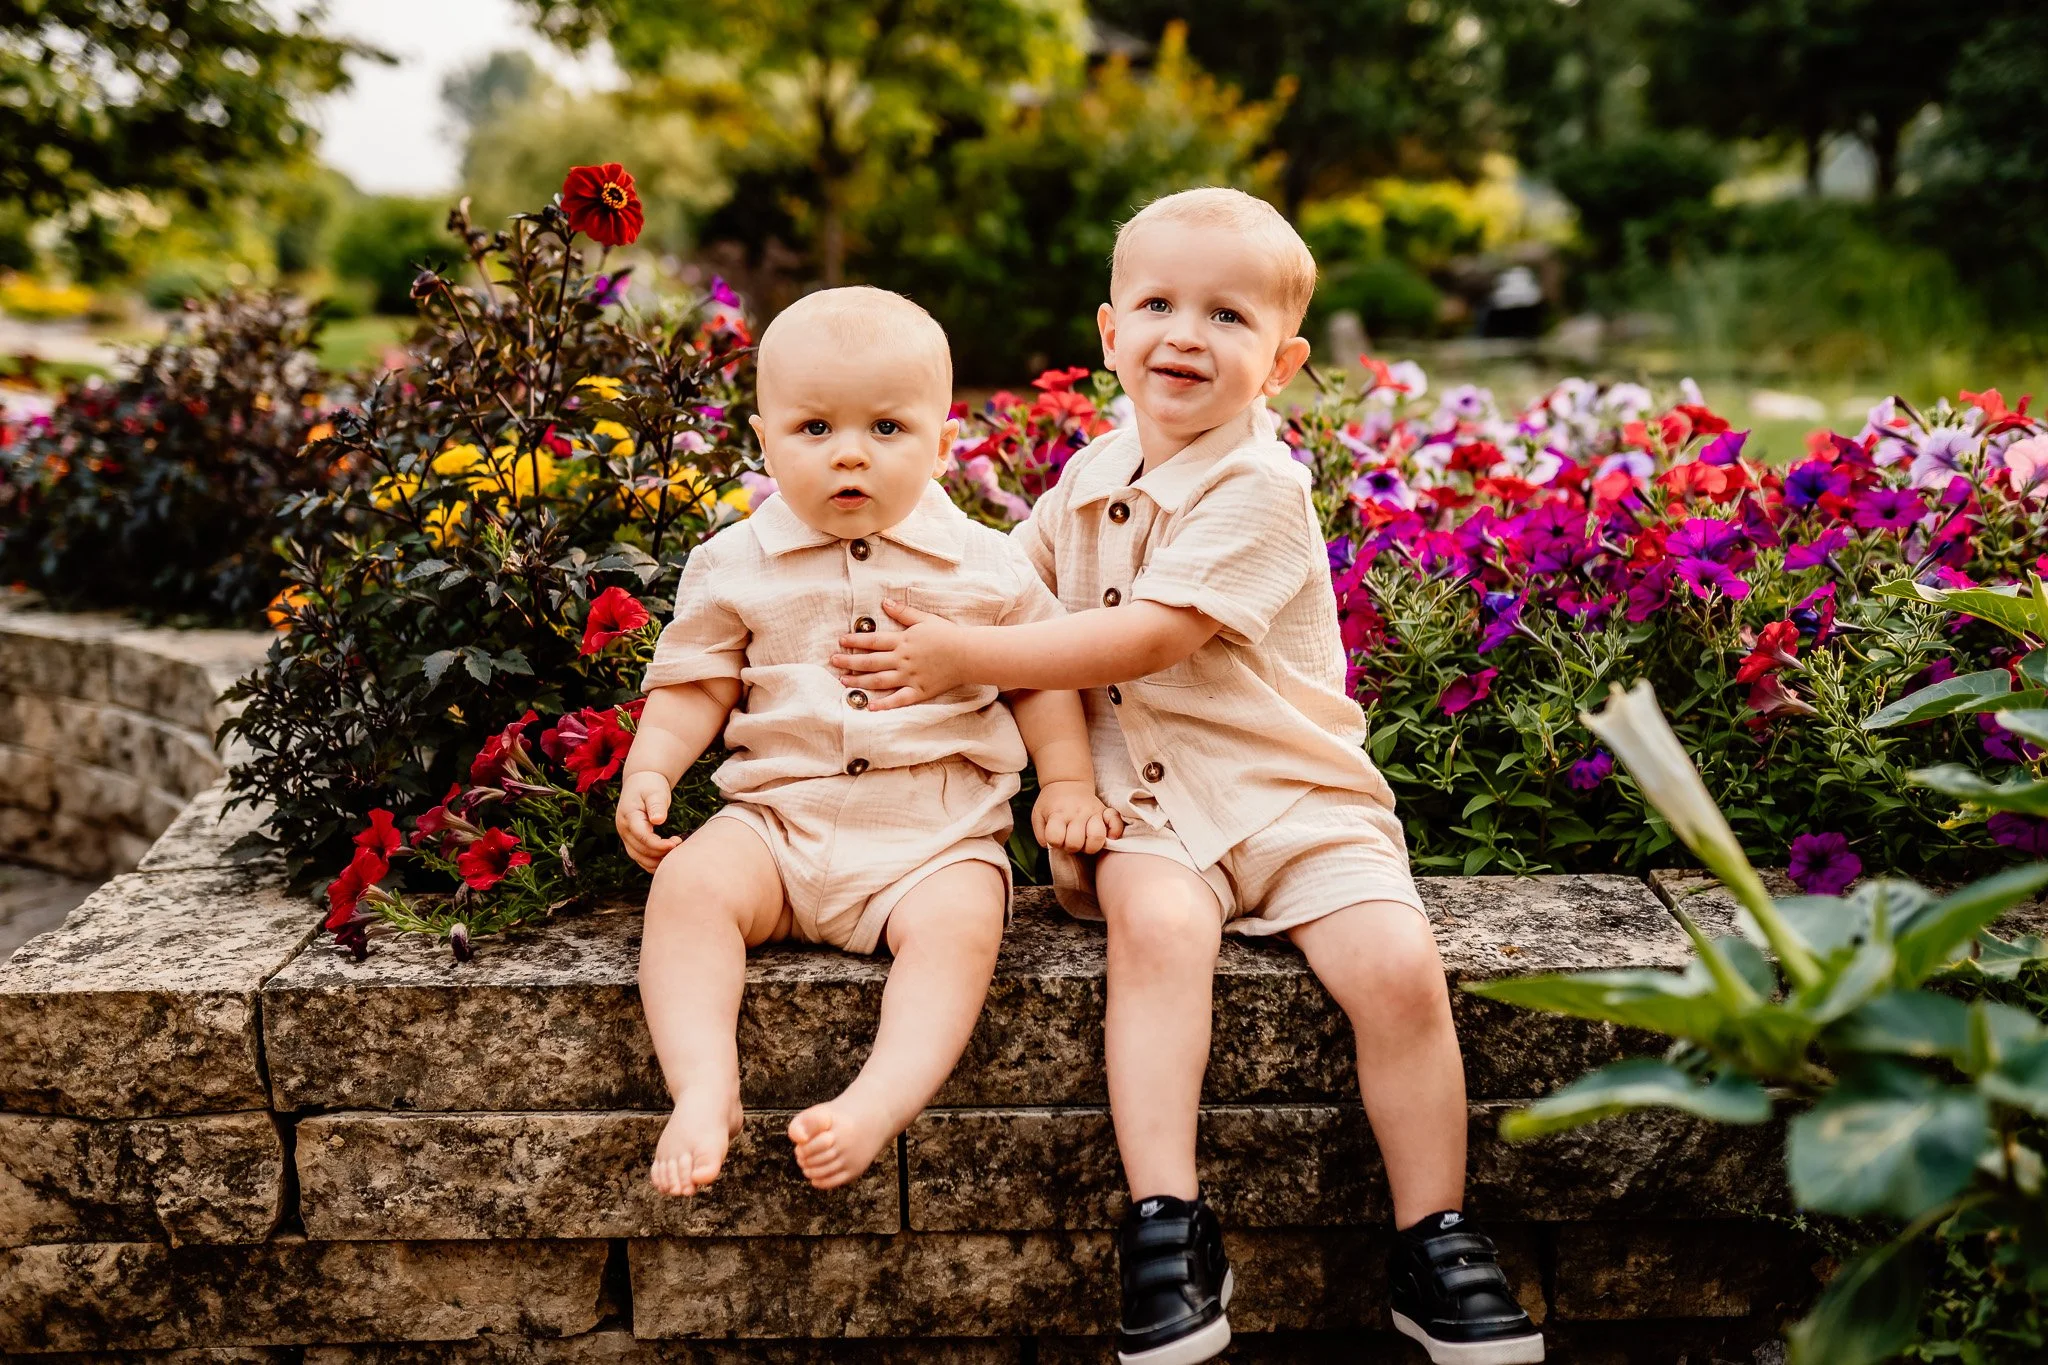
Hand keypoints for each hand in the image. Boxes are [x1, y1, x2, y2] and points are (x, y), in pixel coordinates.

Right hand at [616, 770, 682, 872]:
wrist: (640, 782)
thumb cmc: (650, 785)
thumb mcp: (655, 791)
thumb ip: (656, 805)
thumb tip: (658, 820)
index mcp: (628, 817)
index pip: (642, 837)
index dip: (659, 844)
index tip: (676, 843)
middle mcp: (623, 829)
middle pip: (640, 851)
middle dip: (660, 853)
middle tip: (680, 846)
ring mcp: (625, 836)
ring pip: (639, 858)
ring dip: (657, 861)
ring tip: (675, 853)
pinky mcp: (631, 841)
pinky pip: (640, 857)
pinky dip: (653, 861)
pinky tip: (667, 858)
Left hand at [831, 599, 968, 709]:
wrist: (968, 654)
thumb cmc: (948, 635)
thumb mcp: (925, 618)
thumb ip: (903, 612)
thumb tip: (884, 603)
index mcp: (903, 641)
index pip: (873, 641)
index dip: (855, 641)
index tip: (840, 641)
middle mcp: (902, 660)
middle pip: (871, 661)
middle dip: (850, 661)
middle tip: (834, 661)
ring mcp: (910, 677)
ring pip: (879, 680)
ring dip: (860, 681)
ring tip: (843, 681)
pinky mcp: (919, 692)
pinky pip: (898, 700)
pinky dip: (884, 705)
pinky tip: (870, 707)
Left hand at [1032, 779, 1124, 853]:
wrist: (1067, 782)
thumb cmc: (1051, 802)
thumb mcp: (1038, 814)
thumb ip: (1041, 834)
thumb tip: (1051, 847)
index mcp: (1058, 814)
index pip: (1055, 838)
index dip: (1055, 843)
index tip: (1056, 838)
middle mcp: (1077, 813)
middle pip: (1075, 842)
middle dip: (1071, 847)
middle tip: (1070, 841)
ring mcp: (1093, 812)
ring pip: (1097, 837)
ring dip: (1090, 846)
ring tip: (1085, 842)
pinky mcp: (1105, 811)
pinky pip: (1116, 823)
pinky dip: (1115, 832)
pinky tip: (1109, 837)